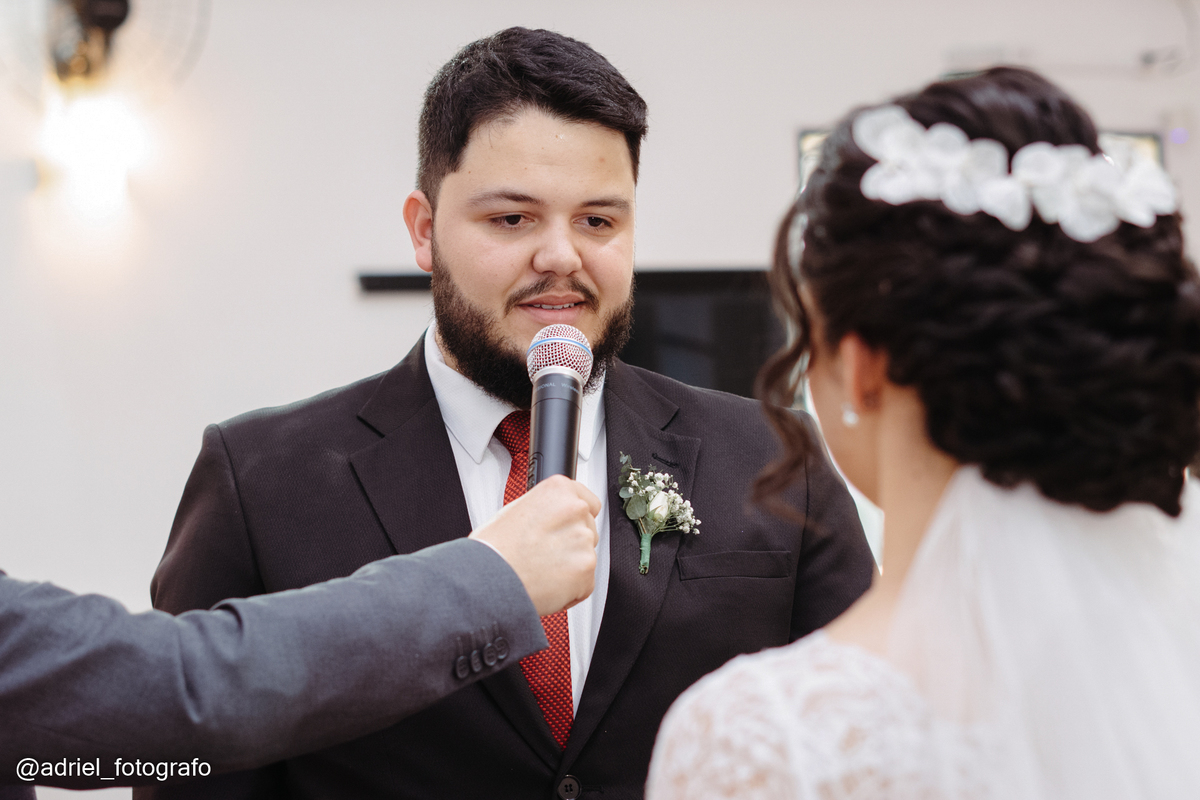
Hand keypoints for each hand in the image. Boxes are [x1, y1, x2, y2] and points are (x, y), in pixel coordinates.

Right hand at [470, 475, 600, 615]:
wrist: (487, 578)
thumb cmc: (494, 547)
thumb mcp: (516, 510)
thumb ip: (545, 509)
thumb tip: (553, 516)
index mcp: (559, 490)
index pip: (589, 502)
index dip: (575, 521)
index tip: (565, 530)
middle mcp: (575, 510)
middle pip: (588, 531)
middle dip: (571, 545)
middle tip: (544, 554)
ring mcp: (583, 539)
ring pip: (586, 557)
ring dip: (571, 567)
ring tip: (541, 570)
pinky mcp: (586, 568)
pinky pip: (585, 583)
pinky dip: (571, 590)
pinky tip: (547, 585)